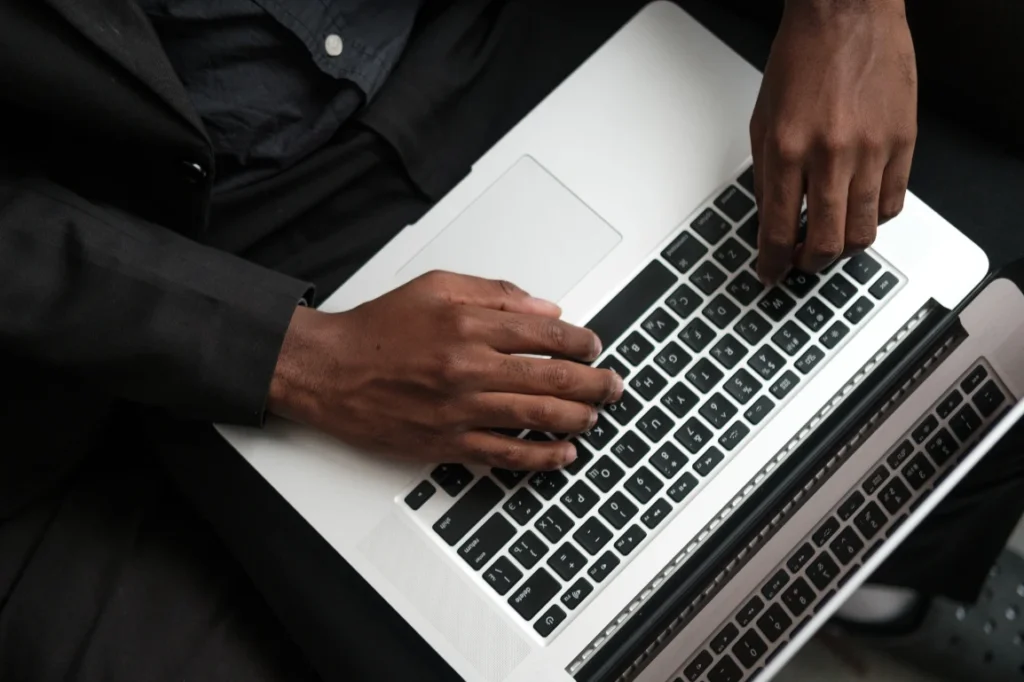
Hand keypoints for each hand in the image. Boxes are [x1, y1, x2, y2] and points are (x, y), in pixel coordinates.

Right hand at [267, 271, 622, 469]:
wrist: (330, 371)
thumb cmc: (379, 329)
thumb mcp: (436, 288)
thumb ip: (495, 294)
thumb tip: (546, 309)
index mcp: (469, 325)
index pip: (547, 335)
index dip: (581, 342)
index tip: (594, 346)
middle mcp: (469, 368)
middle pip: (553, 378)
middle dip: (595, 383)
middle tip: (614, 386)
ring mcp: (460, 410)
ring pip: (538, 417)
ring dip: (578, 418)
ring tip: (596, 415)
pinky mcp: (448, 443)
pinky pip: (506, 454)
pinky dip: (541, 456)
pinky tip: (563, 454)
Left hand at [750, 0, 916, 283]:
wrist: (847, 14)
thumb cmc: (803, 57)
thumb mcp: (763, 119)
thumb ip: (767, 173)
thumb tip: (770, 218)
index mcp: (786, 148)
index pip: (777, 228)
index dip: (772, 262)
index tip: (770, 274)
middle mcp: (828, 154)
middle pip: (825, 241)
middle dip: (809, 263)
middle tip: (803, 262)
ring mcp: (870, 150)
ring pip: (863, 231)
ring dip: (844, 246)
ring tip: (832, 240)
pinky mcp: (903, 141)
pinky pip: (893, 203)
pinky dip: (876, 217)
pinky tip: (862, 209)